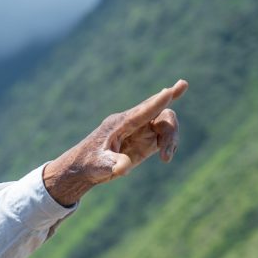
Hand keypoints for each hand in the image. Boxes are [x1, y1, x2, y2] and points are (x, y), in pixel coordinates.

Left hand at [43, 79, 187, 205]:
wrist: (83, 167)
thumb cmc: (88, 163)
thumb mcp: (98, 165)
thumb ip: (111, 164)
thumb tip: (125, 168)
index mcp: (119, 123)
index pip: (142, 111)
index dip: (158, 102)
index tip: (173, 89)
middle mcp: (132, 122)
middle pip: (160, 113)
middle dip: (170, 128)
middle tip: (167, 153)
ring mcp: (140, 130)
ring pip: (165, 123)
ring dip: (171, 139)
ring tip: (166, 158)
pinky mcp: (145, 140)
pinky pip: (165, 134)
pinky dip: (170, 143)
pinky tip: (167, 156)